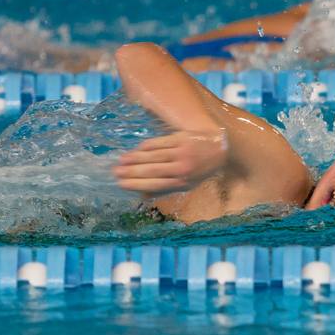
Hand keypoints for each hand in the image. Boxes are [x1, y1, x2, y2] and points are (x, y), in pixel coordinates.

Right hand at [113, 129, 229, 194]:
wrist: (219, 147)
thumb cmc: (200, 169)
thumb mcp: (188, 184)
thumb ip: (166, 189)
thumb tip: (142, 196)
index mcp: (182, 182)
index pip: (154, 184)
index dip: (136, 184)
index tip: (121, 184)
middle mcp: (181, 168)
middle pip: (151, 170)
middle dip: (131, 172)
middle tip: (115, 172)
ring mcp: (182, 153)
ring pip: (153, 156)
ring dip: (135, 158)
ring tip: (121, 160)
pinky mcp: (181, 139)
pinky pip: (160, 143)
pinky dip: (147, 146)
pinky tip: (137, 149)